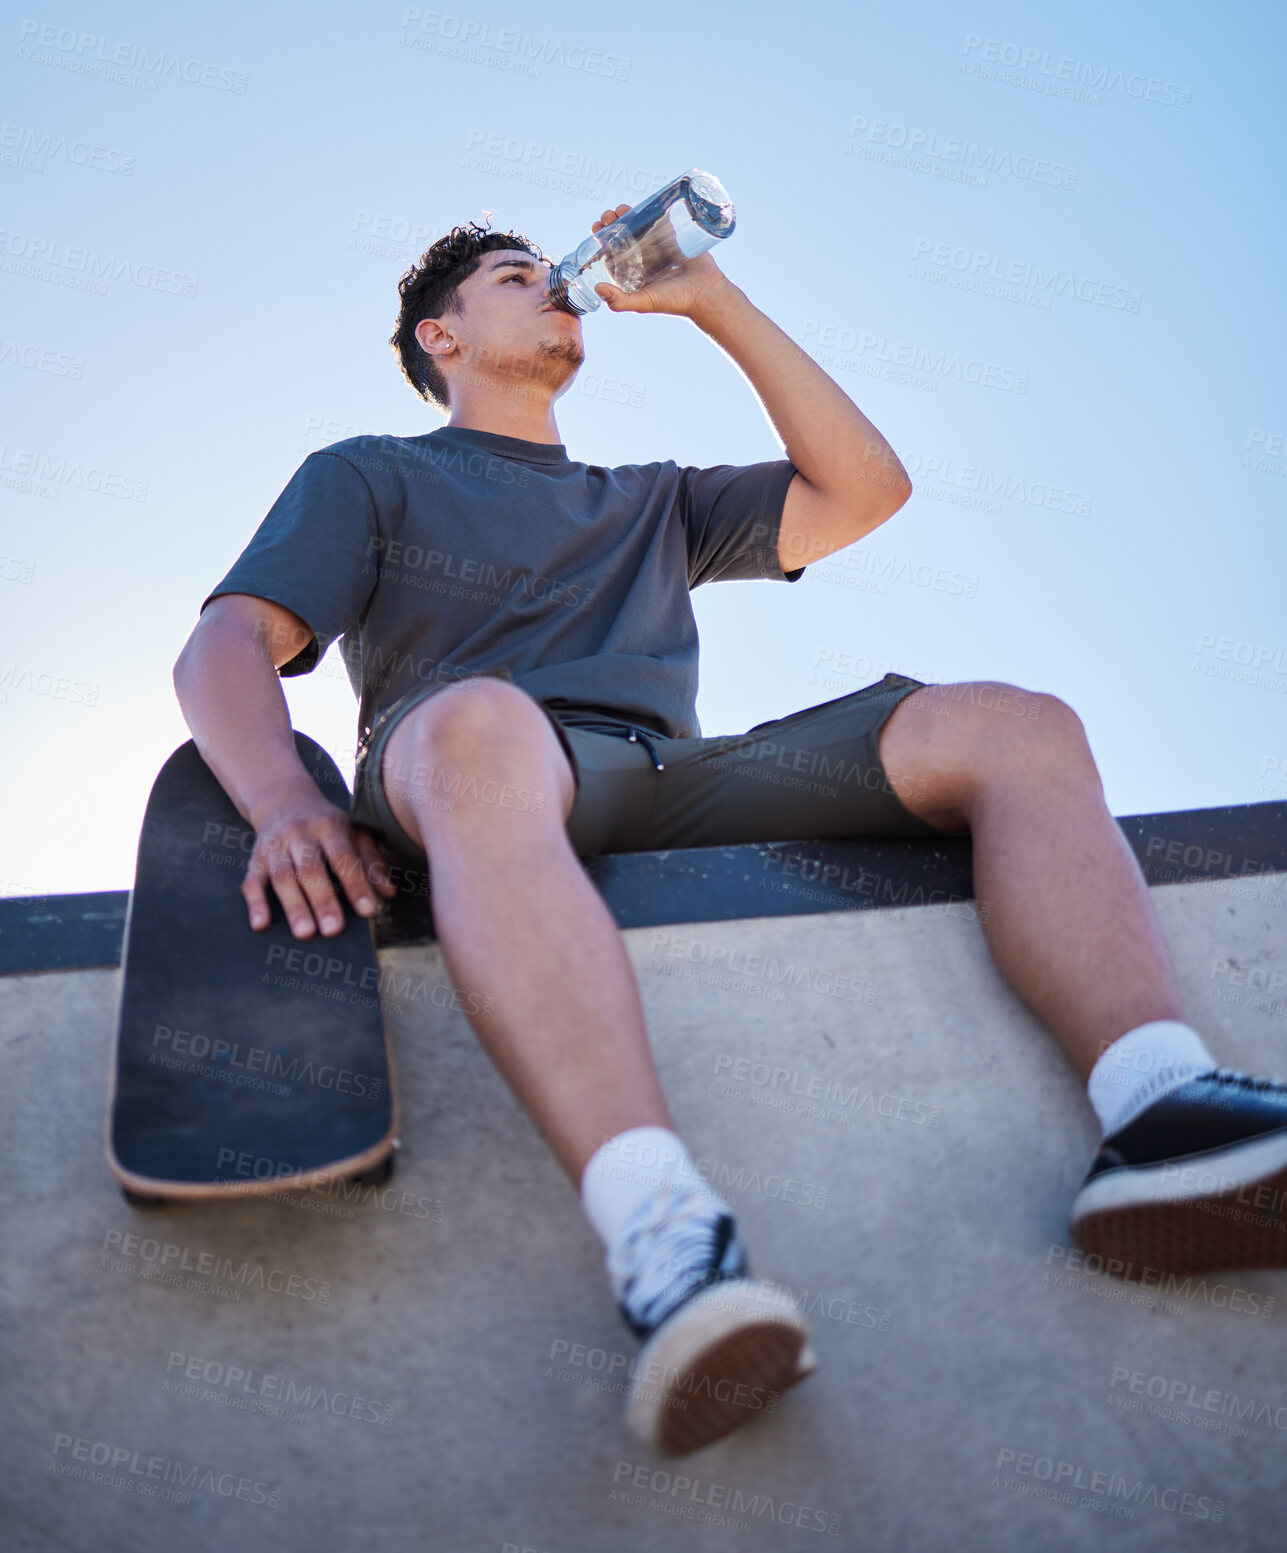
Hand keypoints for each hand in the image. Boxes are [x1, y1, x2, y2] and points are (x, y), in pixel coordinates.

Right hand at [242, 788, 396, 938]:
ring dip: (294, 906)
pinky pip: (252, 882)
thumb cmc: (327, 825)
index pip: (344, 857)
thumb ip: (372, 861)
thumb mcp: (354, 833)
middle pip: (311, 869)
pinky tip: (261, 925)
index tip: (367, 910)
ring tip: (305, 934)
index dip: (356, 884)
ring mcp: (275, 847)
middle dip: (323, 900)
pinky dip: (256, 904)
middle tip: (333, 930)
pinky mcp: (256, 860)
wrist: (284, 801)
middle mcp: (299, 834)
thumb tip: (388, 892)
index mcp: (329, 827)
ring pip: (283, 877)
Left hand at [588, 202, 734, 320]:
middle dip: (613, 224)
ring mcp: (658, 250)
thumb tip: (597, 288)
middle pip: (622, 239)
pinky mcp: (673, 240)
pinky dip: (650, 213)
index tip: (597, 227)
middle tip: (610, 214)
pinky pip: (659, 223)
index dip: (601, 240)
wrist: (707, 292)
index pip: (611, 255)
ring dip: (628, 216)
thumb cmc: (675, 301)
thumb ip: (620, 301)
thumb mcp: (644, 302)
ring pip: (638, 228)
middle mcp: (642, 263)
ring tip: (622, 208)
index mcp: (632, 277)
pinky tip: (643, 204)